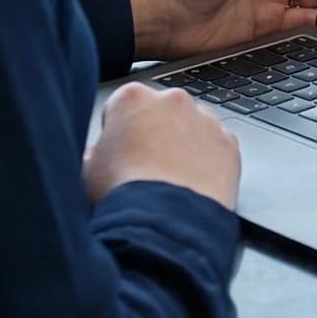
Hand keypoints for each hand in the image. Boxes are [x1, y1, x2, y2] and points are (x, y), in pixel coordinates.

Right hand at [84, 81, 239, 208]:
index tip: (118, 150)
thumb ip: (93, 152)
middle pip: (161, 112)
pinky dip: (209, 161)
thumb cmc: (122, 193)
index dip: (118, 131)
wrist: (164, 220)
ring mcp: (206, 120)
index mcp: (132, 98)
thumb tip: (96, 154)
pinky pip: (217, 147)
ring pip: (193, 127)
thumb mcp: (86, 171)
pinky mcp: (230, 143)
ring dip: (184, 144)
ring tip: (171, 179)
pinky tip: (194, 184)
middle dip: (154, 132)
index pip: (122, 106)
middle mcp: (173, 100)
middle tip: (146, 166)